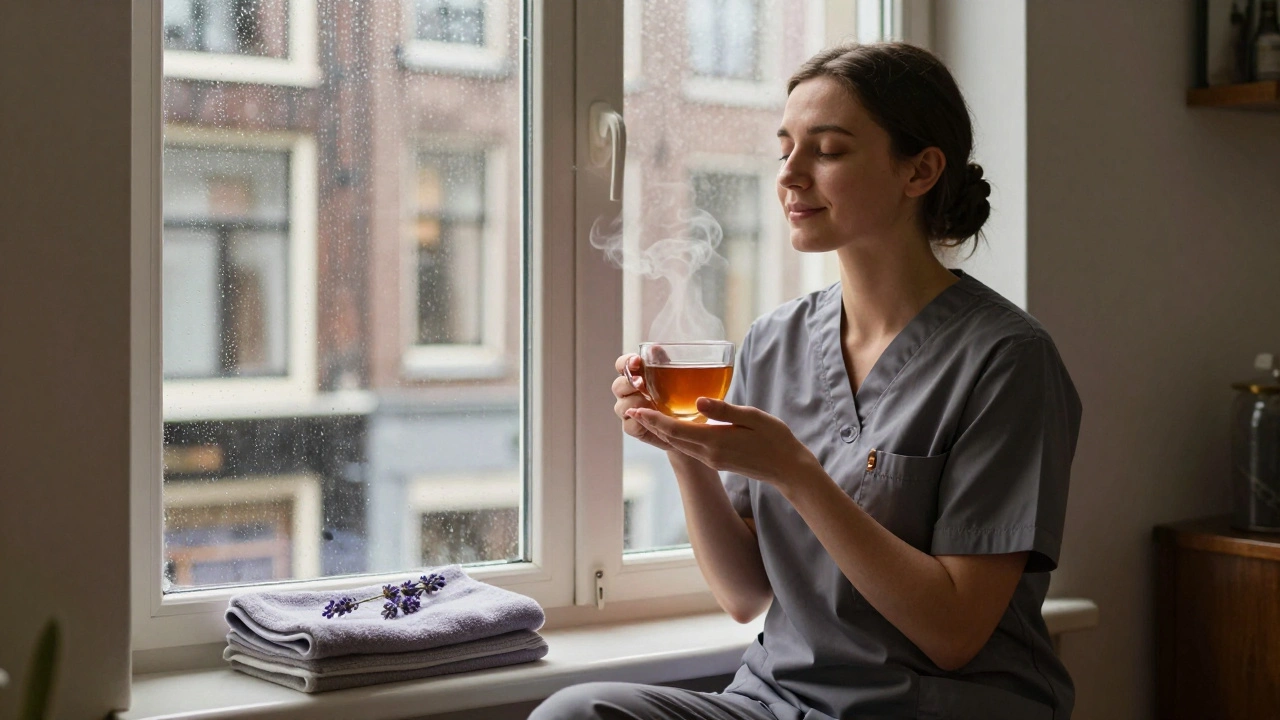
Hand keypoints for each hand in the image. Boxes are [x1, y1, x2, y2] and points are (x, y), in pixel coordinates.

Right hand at [612, 353, 673, 451]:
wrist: (691, 425)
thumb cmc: (682, 396)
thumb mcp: (677, 377)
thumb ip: (665, 363)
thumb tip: (654, 348)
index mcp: (636, 376)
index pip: (622, 365)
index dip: (625, 362)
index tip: (636, 361)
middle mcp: (629, 393)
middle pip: (618, 385)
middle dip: (628, 383)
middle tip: (641, 384)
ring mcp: (629, 411)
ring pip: (621, 406)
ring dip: (634, 403)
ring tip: (650, 403)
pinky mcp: (634, 428)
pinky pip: (629, 426)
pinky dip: (638, 423)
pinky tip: (649, 420)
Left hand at [625, 397, 820, 488]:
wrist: (787, 469)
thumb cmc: (775, 438)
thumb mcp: (752, 417)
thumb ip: (724, 409)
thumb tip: (698, 401)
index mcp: (714, 441)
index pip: (675, 430)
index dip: (652, 420)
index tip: (635, 409)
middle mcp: (708, 454)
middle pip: (671, 438)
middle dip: (649, 425)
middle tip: (630, 411)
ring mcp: (712, 460)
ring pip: (678, 445)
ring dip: (660, 432)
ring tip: (644, 419)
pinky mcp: (717, 461)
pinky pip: (688, 448)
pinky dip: (674, 437)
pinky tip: (671, 429)